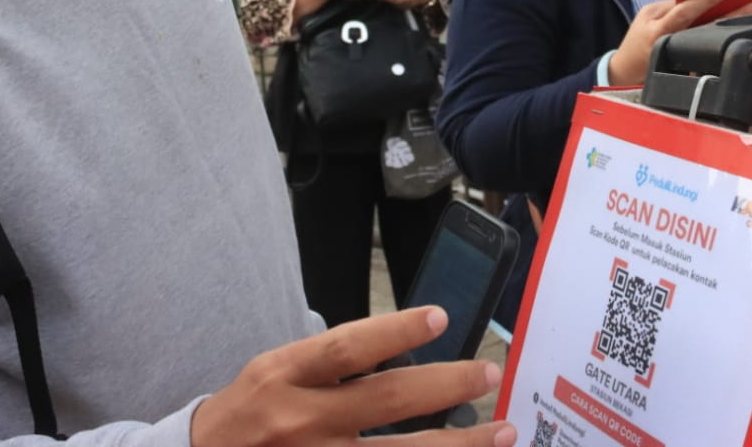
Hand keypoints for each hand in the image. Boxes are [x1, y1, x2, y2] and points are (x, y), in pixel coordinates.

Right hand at [190, 306, 515, 446]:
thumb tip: (402, 353)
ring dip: (458, 444)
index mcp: (284, 376)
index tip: (441, 317)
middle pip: (385, 400)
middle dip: (445, 385)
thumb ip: (329, 367)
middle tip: (489, 373)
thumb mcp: (274, 375)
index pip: (346, 349)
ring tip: (503, 431)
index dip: (394, 331)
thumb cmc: (248, 417)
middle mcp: (300, 421)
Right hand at [606, 0, 751, 85]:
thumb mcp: (647, 16)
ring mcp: (682, 60)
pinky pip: (712, 55)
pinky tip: (742, 34)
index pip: (684, 10)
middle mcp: (672, 45)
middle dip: (733, 13)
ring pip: (713, 41)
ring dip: (734, 26)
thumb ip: (671, 6)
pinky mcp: (690, 71)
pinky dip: (727, 42)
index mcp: (658, 29)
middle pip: (706, 27)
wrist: (624, 73)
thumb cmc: (639, 39)